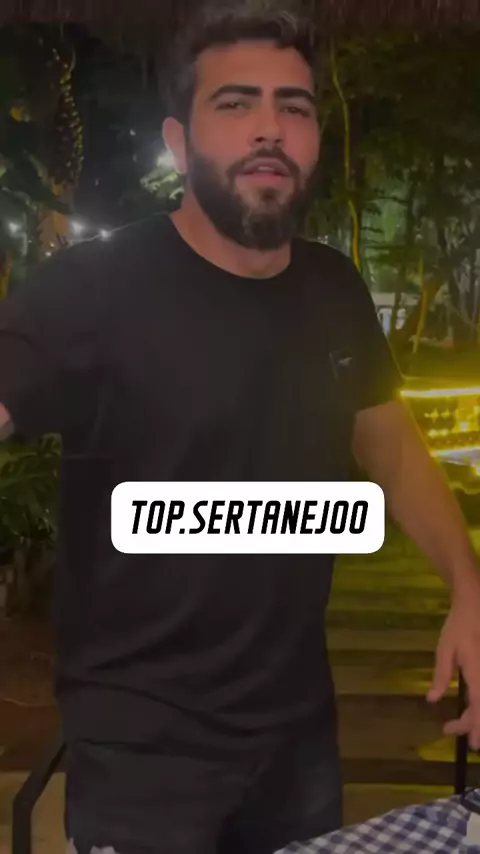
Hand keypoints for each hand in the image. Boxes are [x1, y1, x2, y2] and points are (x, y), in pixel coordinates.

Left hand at [427, 576, 479, 750]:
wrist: (475, 604)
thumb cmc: (459, 625)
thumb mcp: (445, 649)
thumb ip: (442, 675)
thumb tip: (432, 699)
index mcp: (479, 674)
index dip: (476, 728)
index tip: (472, 744)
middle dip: (473, 725)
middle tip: (450, 729)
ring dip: (477, 715)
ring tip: (458, 722)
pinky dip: (479, 703)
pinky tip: (469, 706)